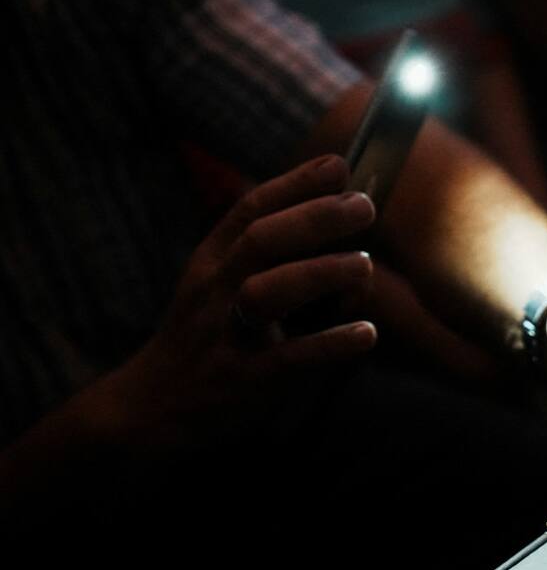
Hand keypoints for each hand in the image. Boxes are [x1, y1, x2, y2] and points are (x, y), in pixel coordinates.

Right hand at [107, 155, 377, 445]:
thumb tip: (334, 210)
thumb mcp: (218, 282)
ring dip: (321, 274)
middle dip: (314, 218)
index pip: (251, 209)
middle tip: (364, 207)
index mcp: (212, 260)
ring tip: (365, 265)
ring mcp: (227, 334)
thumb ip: (265, 250)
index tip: (338, 165)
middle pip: (261, 240)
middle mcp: (215, 290)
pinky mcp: (244, 380)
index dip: (296, 183)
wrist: (155, 404)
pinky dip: (329, 345)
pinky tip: (367, 334)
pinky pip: (289, 359)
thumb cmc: (205, 334)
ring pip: (269, 292)